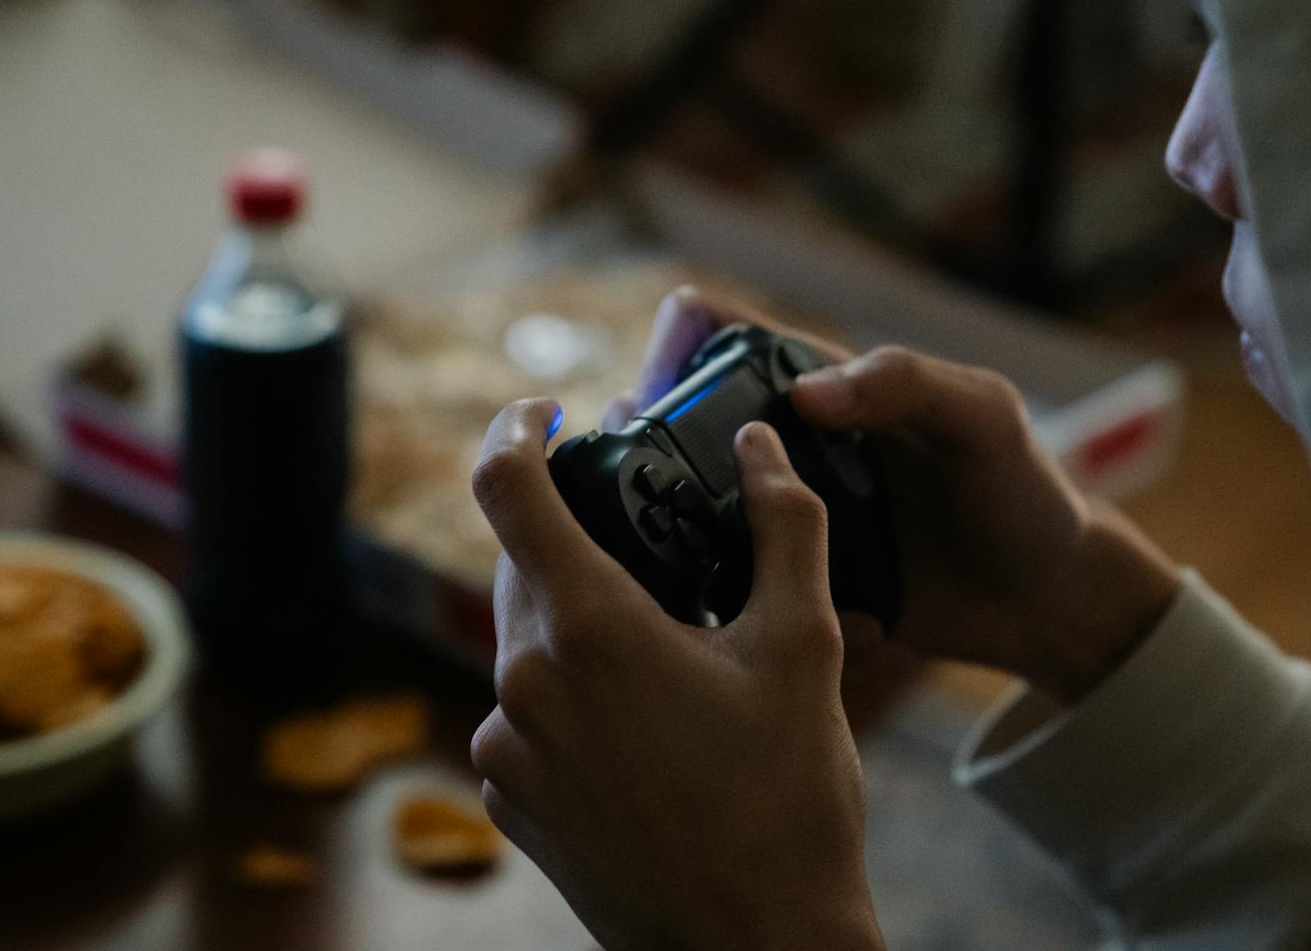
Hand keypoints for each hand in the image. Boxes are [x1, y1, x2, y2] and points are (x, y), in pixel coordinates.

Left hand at [470, 400, 884, 950]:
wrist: (755, 949)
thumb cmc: (788, 800)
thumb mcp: (805, 645)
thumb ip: (784, 524)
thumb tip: (762, 447)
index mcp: (588, 628)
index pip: (506, 488)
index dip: (514, 429)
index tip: (545, 412)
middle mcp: (522, 683)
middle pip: (524, 567)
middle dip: (576, 538)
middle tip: (647, 539)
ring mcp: (505, 753)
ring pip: (529, 645)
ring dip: (583, 626)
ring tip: (673, 654)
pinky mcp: (510, 805)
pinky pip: (525, 717)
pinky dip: (573, 698)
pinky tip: (650, 731)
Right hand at [613, 287, 1181, 703]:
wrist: (1050, 604)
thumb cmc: (1026, 492)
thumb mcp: (982, 417)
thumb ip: (906, 384)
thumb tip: (803, 395)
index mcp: (833, 388)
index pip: (733, 335)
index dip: (683, 335)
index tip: (657, 368)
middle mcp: (796, 446)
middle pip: (691, 419)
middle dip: (648, 427)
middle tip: (630, 454)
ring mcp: (790, 515)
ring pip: (696, 500)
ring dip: (663, 512)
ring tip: (642, 529)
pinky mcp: (794, 583)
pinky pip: (735, 579)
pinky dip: (715, 583)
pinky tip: (709, 596)